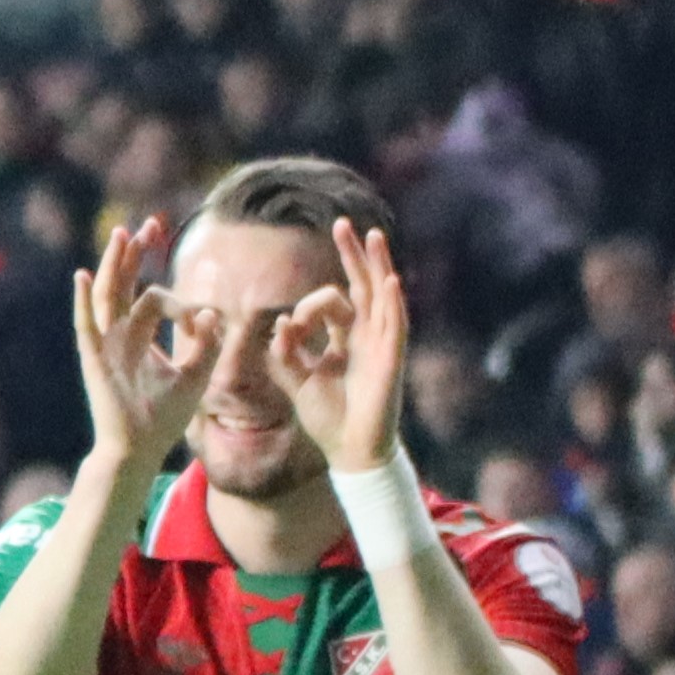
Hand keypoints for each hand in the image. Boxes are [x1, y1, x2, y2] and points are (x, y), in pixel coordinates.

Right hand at [65, 216, 259, 471]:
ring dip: (115, 265)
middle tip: (150, 225)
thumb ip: (206, 344)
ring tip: (123, 234)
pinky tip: (85, 276)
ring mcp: (104, 347)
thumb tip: (212, 313)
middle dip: (137, 254)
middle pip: (124, 285)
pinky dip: (84, 302)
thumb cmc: (164, 418)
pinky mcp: (95, 361)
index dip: (181, 303)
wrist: (138, 450)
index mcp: (139, 337)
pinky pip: (87, 326)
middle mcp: (118, 337)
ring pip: (108, 297)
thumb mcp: (196, 376)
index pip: (155, 299)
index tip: (199, 323)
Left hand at [271, 215, 412, 473]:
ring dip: (378, 265)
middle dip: (354, 255)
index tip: (290, 326)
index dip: (309, 306)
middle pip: (363, 285)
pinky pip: (395, 325)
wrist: (349, 450)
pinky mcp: (392, 358)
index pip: (333, 303)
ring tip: (373, 236)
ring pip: (382, 295)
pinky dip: (392, 302)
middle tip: (343, 223)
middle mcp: (367, 335)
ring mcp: (382, 343)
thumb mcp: (295, 381)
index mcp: (346, 339)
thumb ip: (285, 353)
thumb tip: (280, 322)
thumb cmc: (327, 417)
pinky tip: (389, 280)